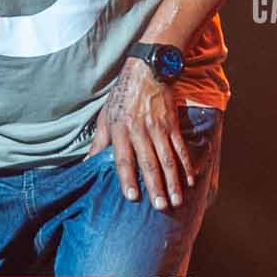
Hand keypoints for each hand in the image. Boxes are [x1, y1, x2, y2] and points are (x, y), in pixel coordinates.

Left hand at [87, 57, 194, 207]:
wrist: (146, 70)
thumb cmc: (122, 95)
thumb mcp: (104, 116)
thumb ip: (98, 142)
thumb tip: (87, 163)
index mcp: (119, 130)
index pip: (123, 159)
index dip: (127, 178)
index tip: (132, 197)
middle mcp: (139, 130)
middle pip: (148, 162)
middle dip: (154, 186)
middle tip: (159, 207)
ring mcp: (157, 127)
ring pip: (166, 158)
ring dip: (172, 181)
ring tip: (175, 200)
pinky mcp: (172, 124)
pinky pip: (180, 147)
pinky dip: (186, 165)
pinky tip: (189, 180)